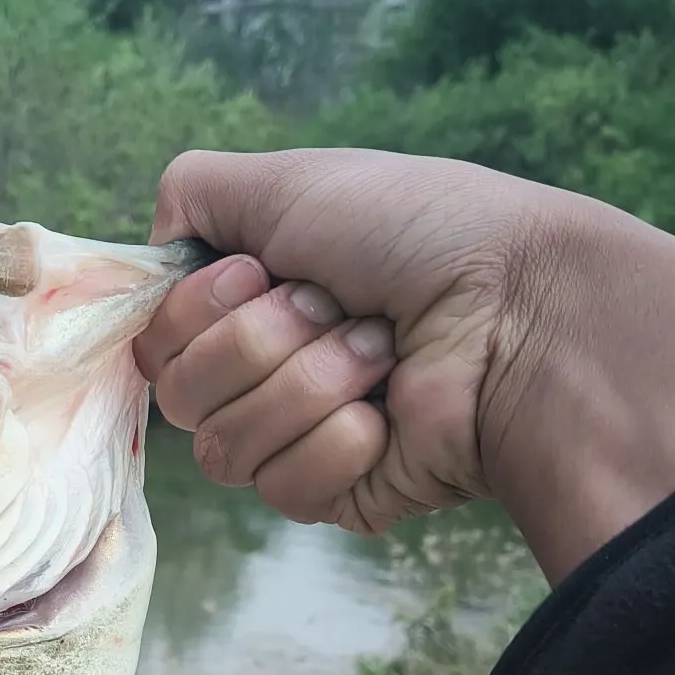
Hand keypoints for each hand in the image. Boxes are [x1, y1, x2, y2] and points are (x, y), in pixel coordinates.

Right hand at [135, 148, 674, 581]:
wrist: (518, 310)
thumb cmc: (417, 233)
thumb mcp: (290, 180)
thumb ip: (195, 192)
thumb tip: (161, 243)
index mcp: (246, 302)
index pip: (156, 339)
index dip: (195, 309)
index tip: (259, 273)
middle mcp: (260, 370)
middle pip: (177, 393)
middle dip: (258, 342)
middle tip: (335, 308)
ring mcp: (294, 436)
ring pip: (221, 446)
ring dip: (307, 384)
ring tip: (379, 353)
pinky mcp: (333, 494)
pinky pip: (279, 488)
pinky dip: (337, 440)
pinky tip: (388, 414)